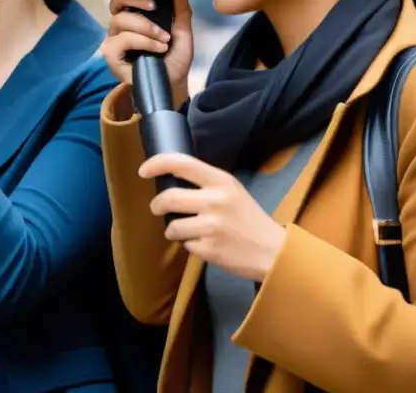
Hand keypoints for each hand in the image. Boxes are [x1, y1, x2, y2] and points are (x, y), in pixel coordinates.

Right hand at [99, 0, 192, 115]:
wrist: (173, 83)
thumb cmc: (174, 58)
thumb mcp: (183, 32)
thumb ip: (181, 11)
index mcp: (134, 17)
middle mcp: (120, 26)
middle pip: (116, 3)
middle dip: (136, 2)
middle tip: (154, 9)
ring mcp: (114, 40)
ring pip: (120, 21)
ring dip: (145, 28)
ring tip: (164, 39)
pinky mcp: (111, 55)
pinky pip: (120, 41)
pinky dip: (140, 42)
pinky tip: (156, 49)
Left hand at [140, 153, 286, 282]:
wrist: (272, 251)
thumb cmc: (248, 217)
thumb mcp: (231, 190)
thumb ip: (205, 183)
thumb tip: (170, 178)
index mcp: (221, 180)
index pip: (181, 163)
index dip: (157, 164)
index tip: (143, 171)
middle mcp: (215, 200)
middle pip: (168, 198)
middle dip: (156, 205)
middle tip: (157, 208)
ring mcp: (211, 226)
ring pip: (172, 226)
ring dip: (173, 230)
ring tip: (185, 230)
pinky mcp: (209, 249)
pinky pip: (185, 245)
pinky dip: (189, 245)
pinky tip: (204, 243)